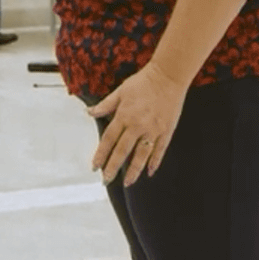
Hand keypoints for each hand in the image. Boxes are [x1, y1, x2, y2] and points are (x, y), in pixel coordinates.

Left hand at [88, 64, 188, 184]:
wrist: (168, 76)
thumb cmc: (143, 82)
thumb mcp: (120, 91)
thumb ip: (105, 105)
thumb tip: (89, 112)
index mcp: (124, 116)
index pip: (108, 139)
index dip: (101, 154)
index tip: (95, 167)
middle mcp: (137, 125)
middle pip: (122, 151)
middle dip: (113, 167)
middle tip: (106, 180)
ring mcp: (153, 130)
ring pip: (141, 155)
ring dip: (133, 170)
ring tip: (127, 183)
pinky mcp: (166, 131)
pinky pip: (160, 150)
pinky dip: (155, 162)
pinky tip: (149, 172)